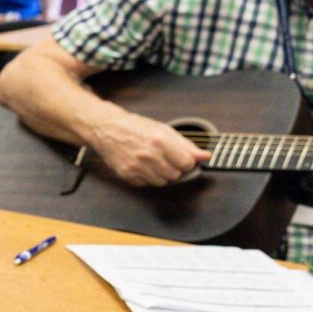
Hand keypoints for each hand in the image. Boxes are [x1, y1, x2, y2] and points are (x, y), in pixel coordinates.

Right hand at [88, 110, 210, 187]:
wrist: (107, 129)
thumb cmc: (136, 127)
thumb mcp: (164, 130)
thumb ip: (186, 145)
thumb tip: (205, 157)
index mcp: (160, 141)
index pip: (186, 163)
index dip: (187, 161)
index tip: (182, 158)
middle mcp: (148, 155)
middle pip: (175, 175)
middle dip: (175, 169)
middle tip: (166, 159)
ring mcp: (136, 167)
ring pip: (162, 182)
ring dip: (162, 175)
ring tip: (154, 162)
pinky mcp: (127, 175)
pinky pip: (147, 184)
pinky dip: (148, 177)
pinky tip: (142, 166)